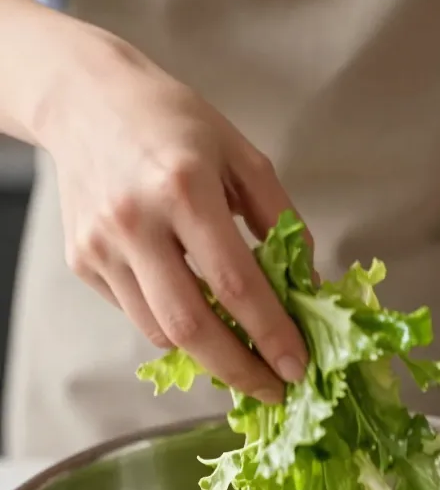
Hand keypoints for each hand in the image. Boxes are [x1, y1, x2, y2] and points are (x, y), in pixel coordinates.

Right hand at [37, 29, 308, 401]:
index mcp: (185, 188)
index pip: (237, 284)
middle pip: (191, 326)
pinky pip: (135, 314)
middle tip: (272, 389)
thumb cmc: (173, 123)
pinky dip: (171, 324)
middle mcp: (136, 222)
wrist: (85, 100)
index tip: (298, 367)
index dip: (271, 335)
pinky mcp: (82, 262)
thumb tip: (308, 288)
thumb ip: (280, 221)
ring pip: (160, 331)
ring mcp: (101, 246)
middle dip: (238, 369)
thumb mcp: (241, 156)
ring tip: (239, 350)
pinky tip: (191, 306)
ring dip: (206, 351)